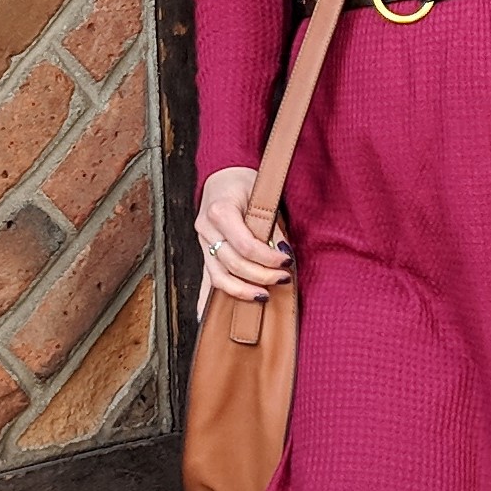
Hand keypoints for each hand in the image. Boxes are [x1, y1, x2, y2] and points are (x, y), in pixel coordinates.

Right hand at [195, 167, 290, 317]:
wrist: (222, 172)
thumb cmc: (244, 181)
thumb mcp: (262, 194)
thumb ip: (269, 223)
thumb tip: (281, 250)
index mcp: (219, 211)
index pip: (245, 245)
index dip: (268, 257)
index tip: (287, 260)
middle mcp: (206, 229)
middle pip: (233, 264)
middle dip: (261, 275)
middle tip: (283, 278)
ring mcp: (202, 242)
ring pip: (218, 276)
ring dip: (242, 291)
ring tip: (264, 296)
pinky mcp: (204, 252)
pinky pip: (204, 278)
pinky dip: (205, 300)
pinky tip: (206, 318)